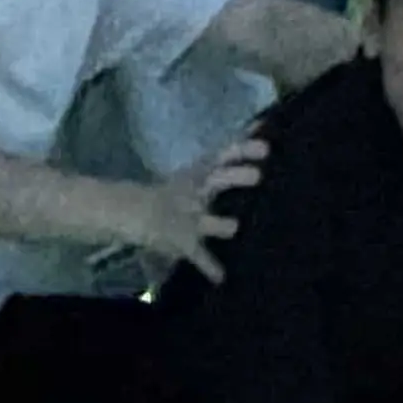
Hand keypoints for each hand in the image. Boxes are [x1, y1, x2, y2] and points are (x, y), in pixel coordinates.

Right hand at [134, 129, 265, 282]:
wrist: (137, 213)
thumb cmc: (178, 190)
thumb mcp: (200, 169)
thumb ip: (230, 153)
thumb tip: (260, 126)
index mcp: (201, 173)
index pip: (223, 155)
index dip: (243, 150)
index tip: (265, 146)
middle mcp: (197, 192)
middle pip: (218, 182)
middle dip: (236, 178)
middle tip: (257, 176)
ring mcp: (190, 218)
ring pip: (208, 221)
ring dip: (220, 225)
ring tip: (233, 227)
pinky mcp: (184, 242)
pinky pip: (198, 255)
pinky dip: (208, 266)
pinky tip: (220, 277)